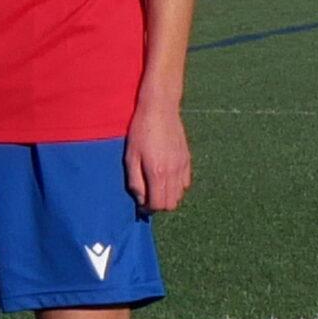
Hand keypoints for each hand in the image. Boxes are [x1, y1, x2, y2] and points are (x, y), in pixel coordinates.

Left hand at [123, 95, 190, 213]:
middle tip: (148, 196)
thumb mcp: (130, 157)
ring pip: (180, 195)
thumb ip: (135, 181)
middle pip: (171, 204)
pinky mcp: (187, 159)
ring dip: (168, 196)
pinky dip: (177, 186)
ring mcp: (182, 166)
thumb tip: (141, 200)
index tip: (141, 205)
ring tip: (156, 186)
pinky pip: (186, 182)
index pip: (158, 205)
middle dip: (159, 205)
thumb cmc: (140, 131)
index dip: (148, 209)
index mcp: (157, 173)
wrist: (160, 109)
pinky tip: (166, 177)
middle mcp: (173, 172)